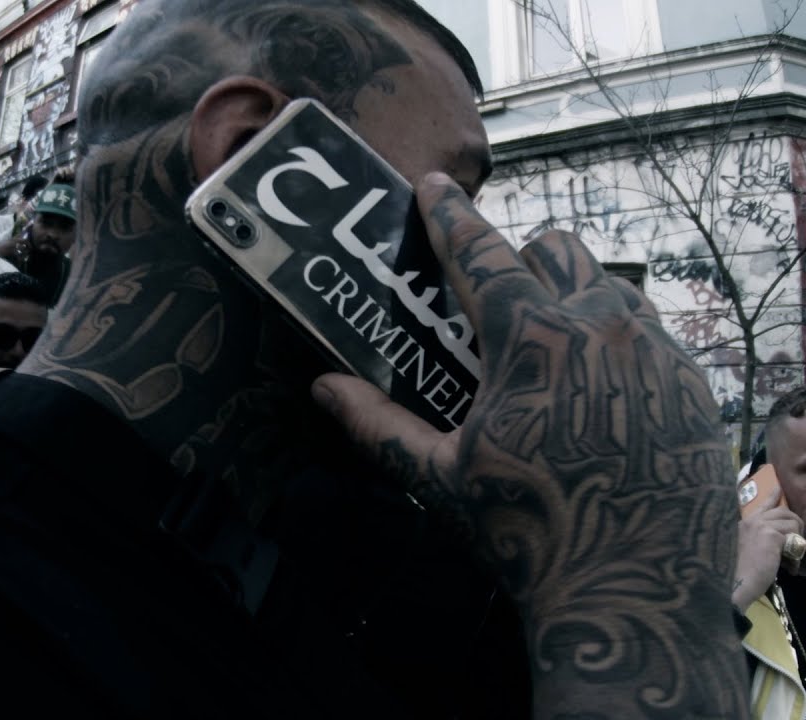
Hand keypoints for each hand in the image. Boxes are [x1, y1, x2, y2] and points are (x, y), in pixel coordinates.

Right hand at [312, 172, 741, 709]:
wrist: (631, 592)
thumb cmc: (528, 532)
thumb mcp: (441, 477)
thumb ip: (379, 425)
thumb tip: (322, 390)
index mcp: (533, 340)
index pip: (482, 252)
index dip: (449, 214)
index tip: (432, 183)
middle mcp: (602, 327)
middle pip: (557, 248)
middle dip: (520, 255)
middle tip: (496, 293)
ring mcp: (657, 350)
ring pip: (610, 282)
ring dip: (572, 292)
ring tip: (549, 341)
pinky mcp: (693, 381)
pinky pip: (650, 327)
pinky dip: (615, 336)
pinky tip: (596, 384)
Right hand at [733, 489, 802, 609]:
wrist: (740, 582)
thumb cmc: (742, 570)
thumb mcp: (749, 548)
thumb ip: (760, 537)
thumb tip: (780, 537)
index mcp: (744, 523)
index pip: (763, 504)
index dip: (773, 495)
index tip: (779, 487)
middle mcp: (751, 520)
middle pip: (783, 511)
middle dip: (795, 524)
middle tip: (795, 542)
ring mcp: (761, 526)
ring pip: (792, 521)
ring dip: (797, 538)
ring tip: (792, 555)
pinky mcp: (771, 535)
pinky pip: (794, 535)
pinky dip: (797, 550)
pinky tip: (790, 565)